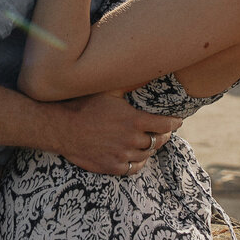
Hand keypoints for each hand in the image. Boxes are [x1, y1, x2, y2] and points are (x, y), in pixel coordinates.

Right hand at [34, 92, 180, 175]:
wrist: (62, 126)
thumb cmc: (85, 104)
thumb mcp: (110, 90)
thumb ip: (130, 85)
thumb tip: (145, 71)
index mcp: (134, 120)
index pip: (165, 124)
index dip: (174, 122)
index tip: (178, 120)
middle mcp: (131, 140)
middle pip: (158, 141)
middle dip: (163, 135)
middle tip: (164, 131)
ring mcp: (121, 155)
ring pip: (146, 155)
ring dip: (150, 148)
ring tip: (150, 142)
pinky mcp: (110, 166)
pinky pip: (133, 168)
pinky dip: (138, 162)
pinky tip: (137, 156)